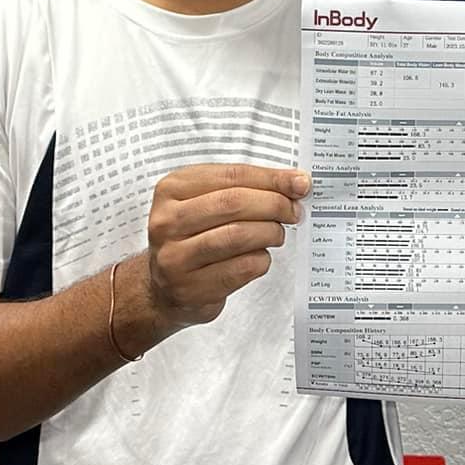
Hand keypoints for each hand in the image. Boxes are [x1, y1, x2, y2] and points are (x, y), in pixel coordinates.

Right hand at [141, 164, 307, 333]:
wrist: (164, 289)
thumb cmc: (194, 236)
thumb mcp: (207, 201)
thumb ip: (246, 188)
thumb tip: (296, 183)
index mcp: (172, 188)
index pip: (232, 175)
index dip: (272, 179)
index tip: (300, 183)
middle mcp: (167, 221)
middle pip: (234, 203)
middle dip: (274, 205)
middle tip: (294, 212)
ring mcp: (175, 257)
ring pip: (238, 236)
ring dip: (270, 233)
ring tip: (277, 234)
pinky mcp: (190, 289)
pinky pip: (240, 268)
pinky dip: (261, 260)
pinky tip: (260, 257)